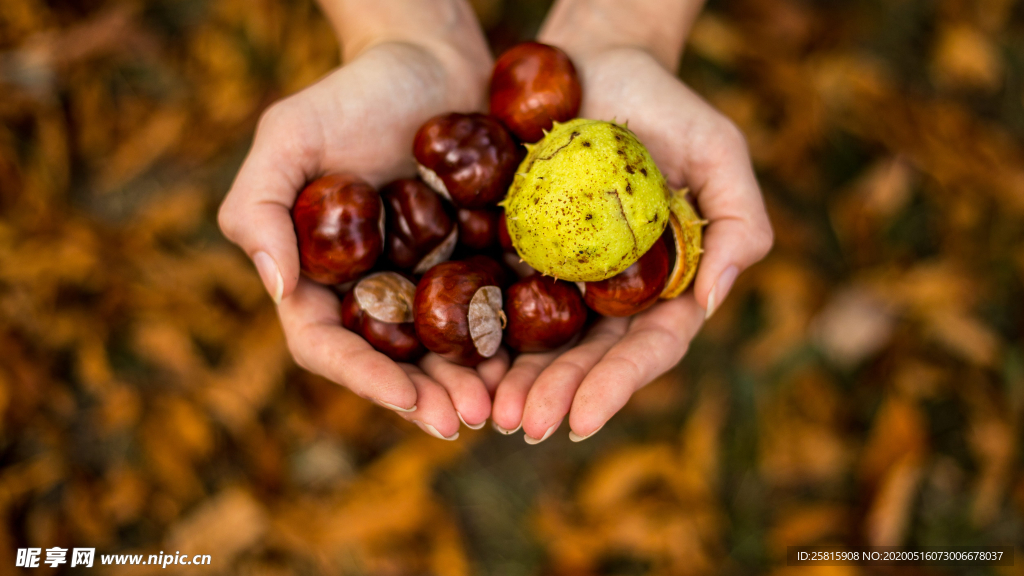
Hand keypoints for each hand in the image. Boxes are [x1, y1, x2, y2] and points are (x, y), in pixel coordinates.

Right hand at [218, 2, 506, 439]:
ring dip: (469, 384)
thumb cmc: (353, 91)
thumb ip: (258, 207)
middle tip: (468, 419)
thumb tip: (277, 288)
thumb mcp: (289, 133)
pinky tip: (532, 362)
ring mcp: (425, 281)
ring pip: (443, 349)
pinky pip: (489, 312)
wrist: (432, 60)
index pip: (328, 344)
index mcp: (319, 276)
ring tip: (503, 406)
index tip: (408, 400)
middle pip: (391, 362)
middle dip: (427, 396)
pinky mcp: (474, 262)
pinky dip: (507, 344)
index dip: (365, 379)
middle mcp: (371, 289)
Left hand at [491, 42, 772, 441]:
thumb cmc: (668, 105)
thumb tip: (711, 301)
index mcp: (665, 284)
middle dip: (558, 395)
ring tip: (488, 409)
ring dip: (516, 380)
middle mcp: (613, 292)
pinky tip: (460, 358)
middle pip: (588, 357)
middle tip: (523, 424)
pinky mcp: (517, 252)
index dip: (616, 387)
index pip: (646, 349)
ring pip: (541, 340)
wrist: (597, 62)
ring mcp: (563, 275)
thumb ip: (739, 224)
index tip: (582, 422)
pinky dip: (482, 332)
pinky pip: (498, 297)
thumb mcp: (720, 152)